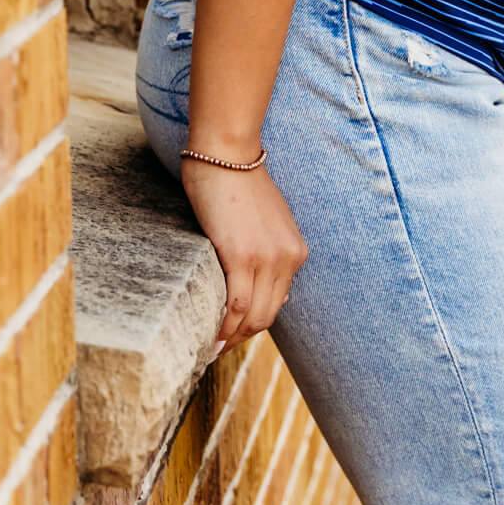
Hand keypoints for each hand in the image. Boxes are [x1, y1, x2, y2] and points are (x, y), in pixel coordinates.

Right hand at [179, 158, 308, 350]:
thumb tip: (252, 285)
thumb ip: (266, 251)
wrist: (226, 155)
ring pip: (253, 317)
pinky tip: (208, 337)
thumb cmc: (236, 183)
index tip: (233, 335)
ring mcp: (267, 259)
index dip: (255, 324)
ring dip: (231, 338)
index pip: (277, 302)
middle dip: (242, 337)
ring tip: (209, 349)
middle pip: (268, 315)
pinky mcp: (242, 256)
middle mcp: (288, 258)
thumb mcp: (266, 221)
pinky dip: (223, 327)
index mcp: (295, 251)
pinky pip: (236, 305)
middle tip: (216, 349)